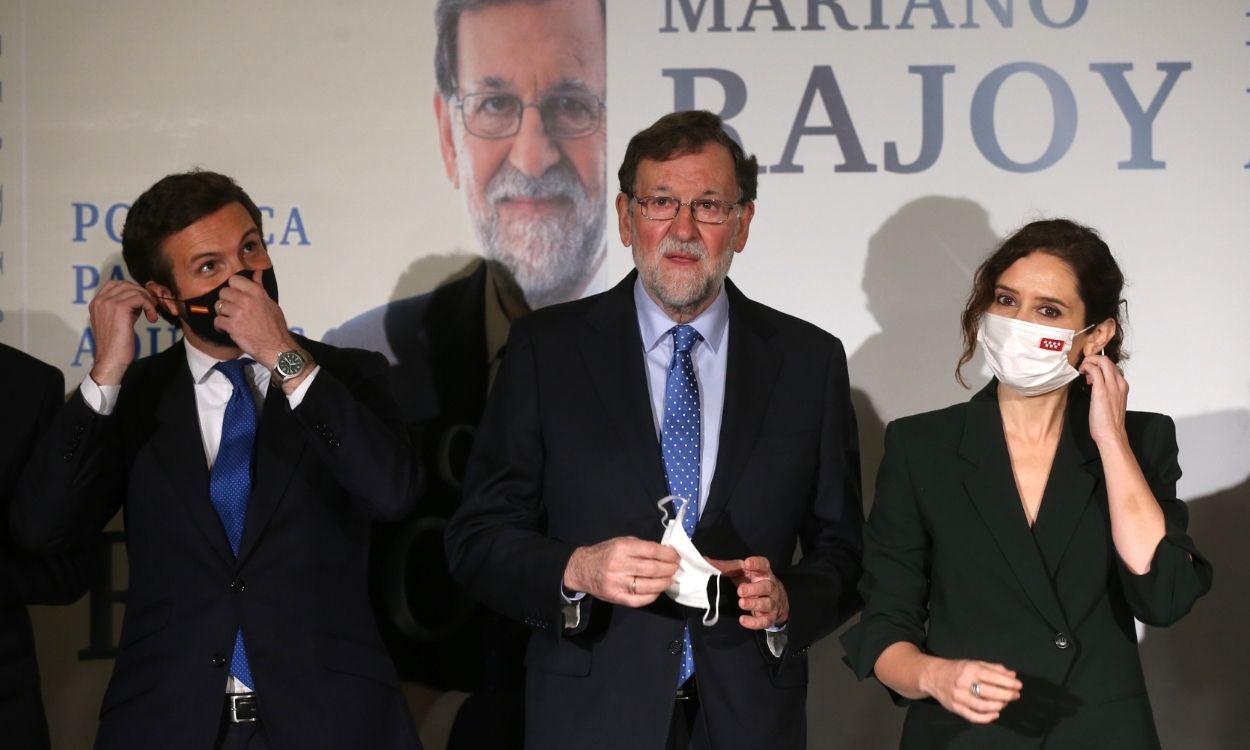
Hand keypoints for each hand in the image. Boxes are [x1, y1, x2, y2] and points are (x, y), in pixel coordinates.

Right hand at [88, 280, 158, 384]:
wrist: (111, 360)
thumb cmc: (116, 345)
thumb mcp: (118, 321)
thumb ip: (125, 308)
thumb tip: (140, 297)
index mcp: (96, 303)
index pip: (115, 284)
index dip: (132, 289)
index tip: (142, 302)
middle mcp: (99, 300)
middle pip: (126, 284)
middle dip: (142, 294)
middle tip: (150, 308)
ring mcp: (108, 303)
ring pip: (135, 290)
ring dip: (148, 301)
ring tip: (151, 314)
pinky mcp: (119, 308)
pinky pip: (140, 298)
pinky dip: (149, 306)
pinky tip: (152, 318)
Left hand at [214, 269, 295, 369]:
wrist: (276, 347)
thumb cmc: (275, 327)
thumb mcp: (270, 303)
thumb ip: (260, 287)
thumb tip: (257, 272)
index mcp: (256, 292)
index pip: (234, 279)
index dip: (233, 288)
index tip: (236, 295)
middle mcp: (246, 299)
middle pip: (223, 292)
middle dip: (226, 301)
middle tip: (232, 310)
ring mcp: (238, 312)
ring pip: (218, 306)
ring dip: (223, 314)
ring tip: (231, 320)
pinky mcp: (232, 326)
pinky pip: (217, 321)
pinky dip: (220, 326)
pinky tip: (228, 329)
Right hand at [562, 536, 678, 607]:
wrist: (582, 569)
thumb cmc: (605, 553)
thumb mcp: (621, 541)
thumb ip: (641, 547)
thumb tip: (664, 553)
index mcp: (622, 548)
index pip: (651, 551)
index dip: (668, 554)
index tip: (676, 556)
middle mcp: (619, 565)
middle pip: (652, 569)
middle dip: (669, 569)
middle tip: (676, 568)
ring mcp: (618, 583)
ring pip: (649, 586)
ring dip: (664, 582)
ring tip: (670, 578)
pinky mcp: (616, 597)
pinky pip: (640, 600)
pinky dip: (653, 596)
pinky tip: (658, 590)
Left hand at [709, 556, 788, 629]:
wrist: (775, 600)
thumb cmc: (752, 582)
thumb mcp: (741, 572)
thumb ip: (726, 567)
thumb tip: (705, 562)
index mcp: (763, 573)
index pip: (764, 565)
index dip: (757, 563)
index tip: (746, 564)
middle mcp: (770, 587)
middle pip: (767, 586)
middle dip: (754, 589)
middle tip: (740, 591)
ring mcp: (772, 602)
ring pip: (767, 603)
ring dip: (754, 603)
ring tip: (741, 603)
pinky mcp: (769, 617)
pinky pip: (764, 621)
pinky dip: (754, 622)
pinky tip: (742, 620)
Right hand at [919, 657, 1021, 723]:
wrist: (932, 676)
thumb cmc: (956, 669)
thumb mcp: (974, 663)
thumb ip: (993, 668)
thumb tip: (1012, 675)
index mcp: (969, 669)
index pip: (992, 677)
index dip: (1008, 683)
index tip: (1019, 685)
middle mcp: (963, 683)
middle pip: (989, 692)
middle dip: (1006, 695)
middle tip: (1016, 695)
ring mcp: (958, 697)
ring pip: (983, 705)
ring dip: (998, 705)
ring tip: (1005, 703)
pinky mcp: (955, 708)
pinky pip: (973, 716)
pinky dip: (986, 717)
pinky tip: (995, 714)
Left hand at [1080, 354, 1128, 447]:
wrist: (1111, 433)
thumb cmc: (1109, 421)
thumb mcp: (1111, 401)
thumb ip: (1107, 390)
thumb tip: (1095, 382)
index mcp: (1122, 385)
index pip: (1111, 366)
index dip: (1099, 365)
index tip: (1090, 374)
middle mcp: (1119, 383)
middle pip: (1107, 360)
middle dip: (1092, 359)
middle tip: (1084, 369)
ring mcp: (1111, 386)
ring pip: (1103, 361)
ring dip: (1089, 362)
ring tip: (1084, 373)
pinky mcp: (1101, 390)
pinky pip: (1095, 370)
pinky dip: (1087, 367)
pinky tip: (1083, 374)